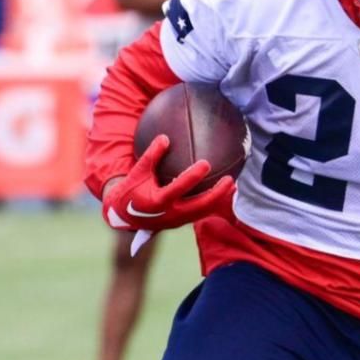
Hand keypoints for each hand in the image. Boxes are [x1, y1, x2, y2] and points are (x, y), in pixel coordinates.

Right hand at [102, 135, 234, 231]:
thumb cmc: (132, 189)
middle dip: (217, 194)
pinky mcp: (181, 222)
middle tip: (231, 179)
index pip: (179, 187)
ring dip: (220, 200)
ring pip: (204, 212)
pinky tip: (224, 193)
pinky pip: (201, 213)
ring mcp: (177, 220)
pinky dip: (213, 204)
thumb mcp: (138, 171)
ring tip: (234, 186)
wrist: (125, 216)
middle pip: (200, 205)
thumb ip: (151, 155)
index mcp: (158, 201)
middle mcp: (170, 213)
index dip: (193, 176)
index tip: (206, 163)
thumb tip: (165, 137)